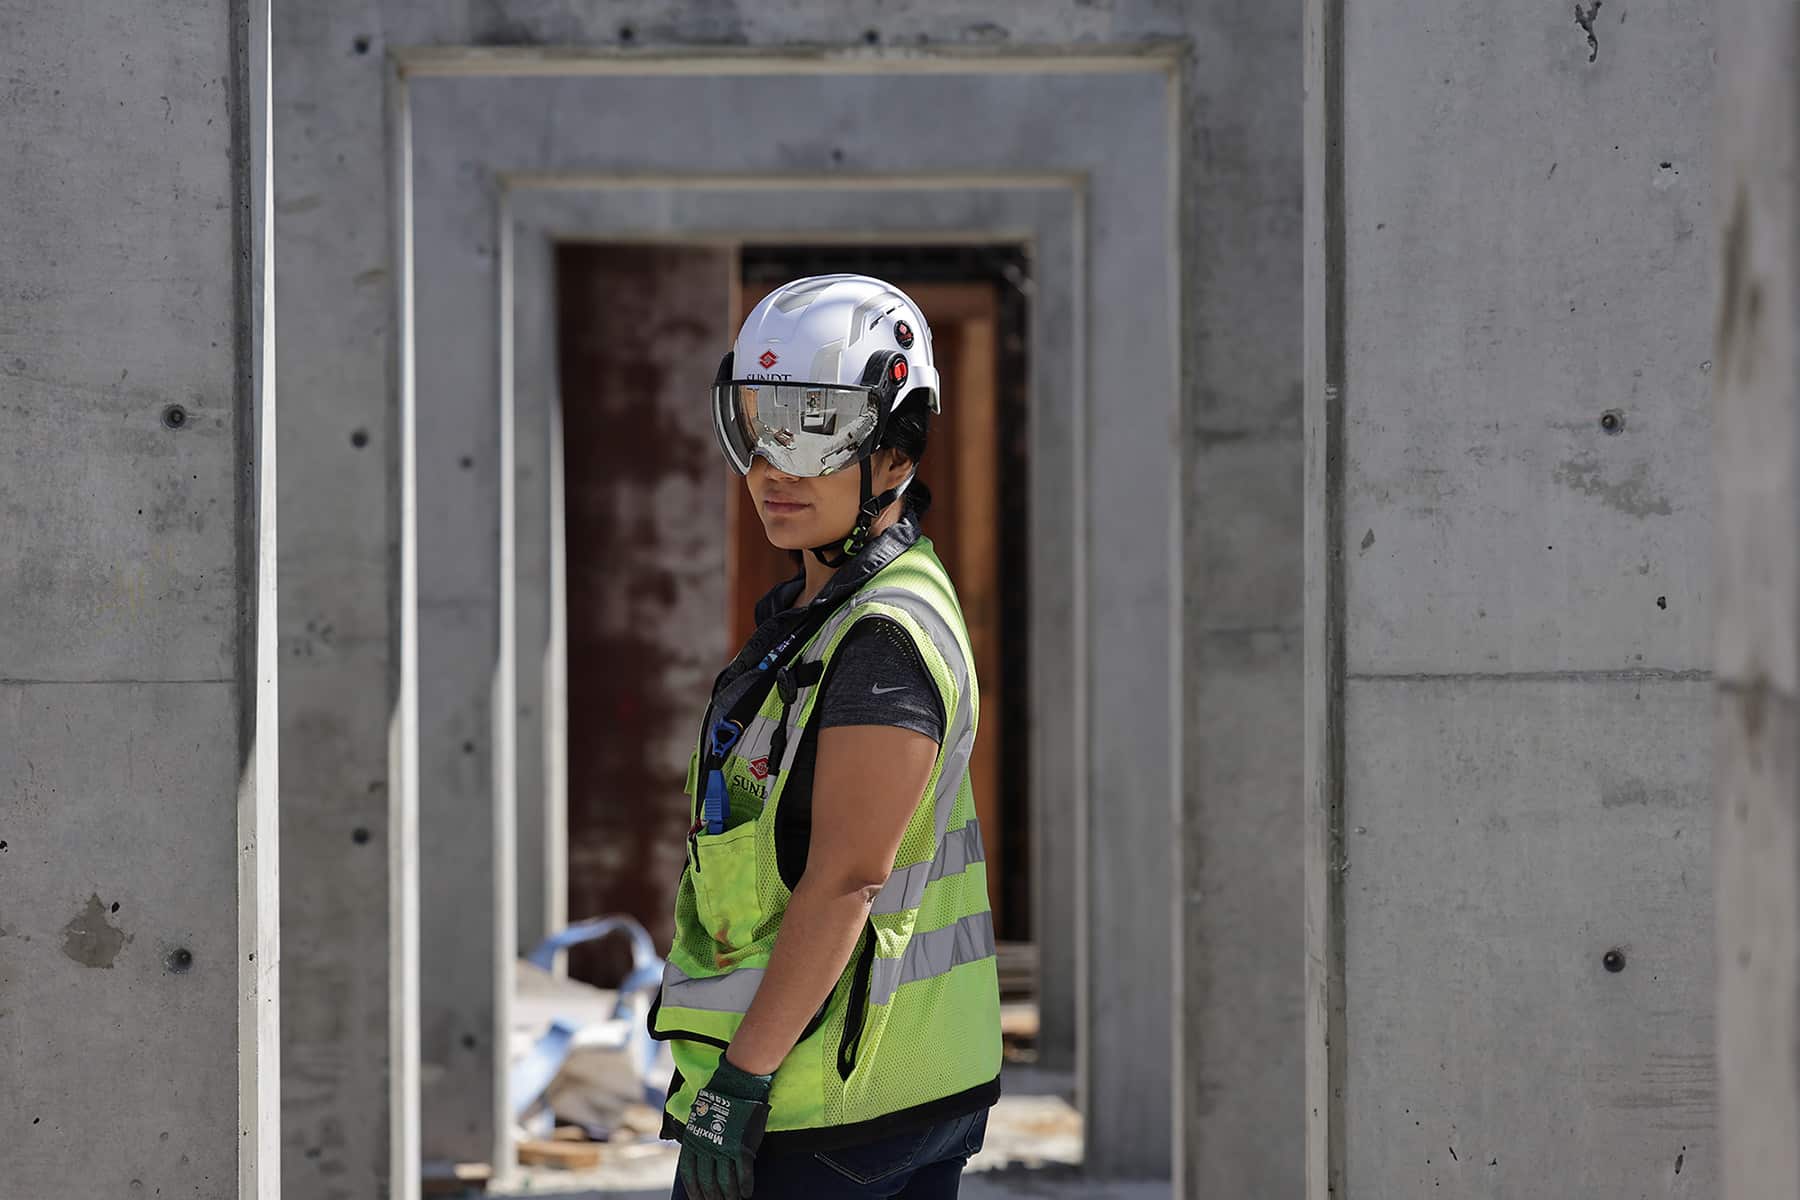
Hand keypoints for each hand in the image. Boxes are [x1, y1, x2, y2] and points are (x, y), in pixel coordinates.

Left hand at [677, 1054, 773, 1199]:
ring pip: (725, 1180)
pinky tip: (746, 1194)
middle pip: (707, 1180)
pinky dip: (744, 1186)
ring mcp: (725, 1146)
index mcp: (693, 1139)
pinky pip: (743, 1173)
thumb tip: (698, 1149)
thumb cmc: (719, 1095)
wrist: (737, 1080)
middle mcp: (707, 1146)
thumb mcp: (699, 1115)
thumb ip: (699, 1134)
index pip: (690, 1173)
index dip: (695, 1190)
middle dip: (713, 1196)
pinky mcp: (742, 1144)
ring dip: (729, 1195)